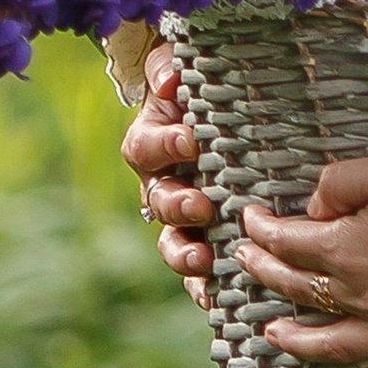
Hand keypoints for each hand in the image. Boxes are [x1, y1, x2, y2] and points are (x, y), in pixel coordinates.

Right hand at [121, 38, 219, 296]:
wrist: (222, 108)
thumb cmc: (202, 87)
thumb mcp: (184, 70)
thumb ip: (171, 70)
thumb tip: (170, 81)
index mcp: (153, 143)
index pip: (146, 147)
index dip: (163, 145)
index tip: (189, 138)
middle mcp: (161, 184)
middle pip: (157, 202)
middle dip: (177, 205)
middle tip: (201, 205)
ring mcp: (182, 217)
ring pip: (172, 241)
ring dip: (184, 253)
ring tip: (203, 259)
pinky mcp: (206, 239)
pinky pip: (198, 270)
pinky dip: (203, 286)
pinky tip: (217, 297)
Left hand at [240, 143, 367, 367]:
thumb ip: (340, 185)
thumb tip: (315, 209)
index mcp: (350, 251)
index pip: (289, 243)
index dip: (263, 230)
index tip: (249, 219)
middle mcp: (367, 298)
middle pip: (303, 290)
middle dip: (267, 273)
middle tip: (248, 261)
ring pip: (335, 346)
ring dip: (298, 342)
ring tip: (272, 335)